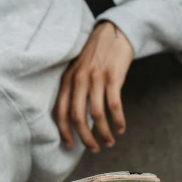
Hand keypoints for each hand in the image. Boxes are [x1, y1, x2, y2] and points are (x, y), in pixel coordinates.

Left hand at [55, 22, 133, 152]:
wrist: (114, 32)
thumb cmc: (95, 55)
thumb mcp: (78, 70)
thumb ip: (74, 90)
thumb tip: (75, 119)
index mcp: (67, 80)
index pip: (60, 111)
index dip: (64, 131)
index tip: (70, 146)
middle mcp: (79, 80)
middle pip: (77, 117)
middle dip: (85, 137)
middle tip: (93, 149)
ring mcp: (96, 78)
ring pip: (96, 114)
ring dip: (103, 132)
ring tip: (109, 142)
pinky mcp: (113, 77)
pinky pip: (114, 105)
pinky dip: (117, 120)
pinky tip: (120, 128)